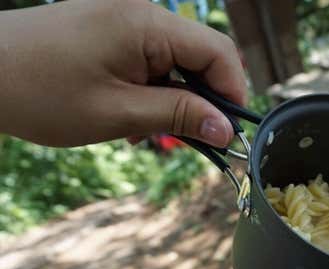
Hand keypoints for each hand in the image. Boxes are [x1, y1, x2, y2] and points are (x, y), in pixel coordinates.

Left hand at [0, 0, 245, 146]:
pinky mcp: (112, 29)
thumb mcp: (117, 112)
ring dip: (175, 98)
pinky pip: (152, 58)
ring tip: (147, 130)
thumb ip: (179, 117)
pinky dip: (153, 88)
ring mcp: (125, 18)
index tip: (227, 133)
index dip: (232, 93)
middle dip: (203, 99)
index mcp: (147, 23)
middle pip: (201, 55)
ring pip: (178, 61)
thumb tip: (226, 129)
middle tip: (190, 139)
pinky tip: (133, 114)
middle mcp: (142, 12)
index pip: (218, 52)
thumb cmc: (39, 92)